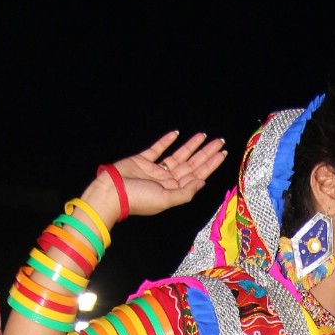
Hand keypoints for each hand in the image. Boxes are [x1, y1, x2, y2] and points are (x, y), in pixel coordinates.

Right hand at [85, 131, 228, 226]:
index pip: (196, 175)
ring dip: (191, 145)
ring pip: (178, 155)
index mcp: (174, 191)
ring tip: (204, 135)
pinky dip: (166, 141)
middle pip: (191, 164)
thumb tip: (202, 182)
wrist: (112, 192)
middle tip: (219, 141)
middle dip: (205, 153)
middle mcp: (167, 180)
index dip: (210, 164)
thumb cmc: (138, 199)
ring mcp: (155, 170)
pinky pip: (157, 149)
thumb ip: (185, 192)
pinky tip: (176, 134)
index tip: (222, 154)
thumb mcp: (165, 200)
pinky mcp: (142, 160)